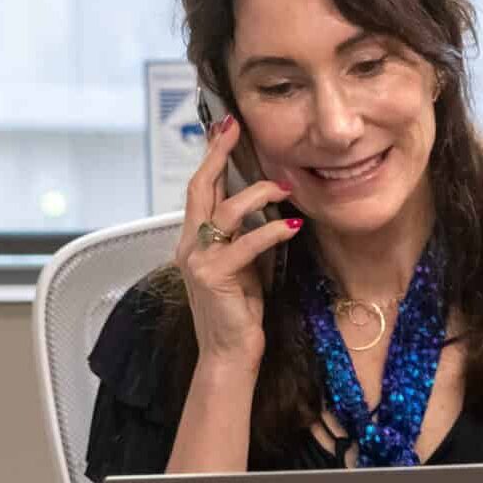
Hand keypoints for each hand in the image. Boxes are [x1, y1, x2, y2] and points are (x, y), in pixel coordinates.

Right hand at [176, 114, 301, 371]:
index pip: (199, 190)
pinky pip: (247, 243)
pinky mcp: (215, 276)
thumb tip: (268, 205)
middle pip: (200, 188)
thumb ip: (244, 235)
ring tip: (285, 189)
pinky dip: (272, 231)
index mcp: (193, 241)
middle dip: (219, 155)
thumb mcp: (242, 264)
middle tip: (236, 129)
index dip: (211, 157)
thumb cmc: (239, 311)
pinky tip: (292, 227)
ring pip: (225, 210)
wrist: (228, 354)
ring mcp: (199, 260)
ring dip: (258, 194)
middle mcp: (189, 246)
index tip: (225, 129)